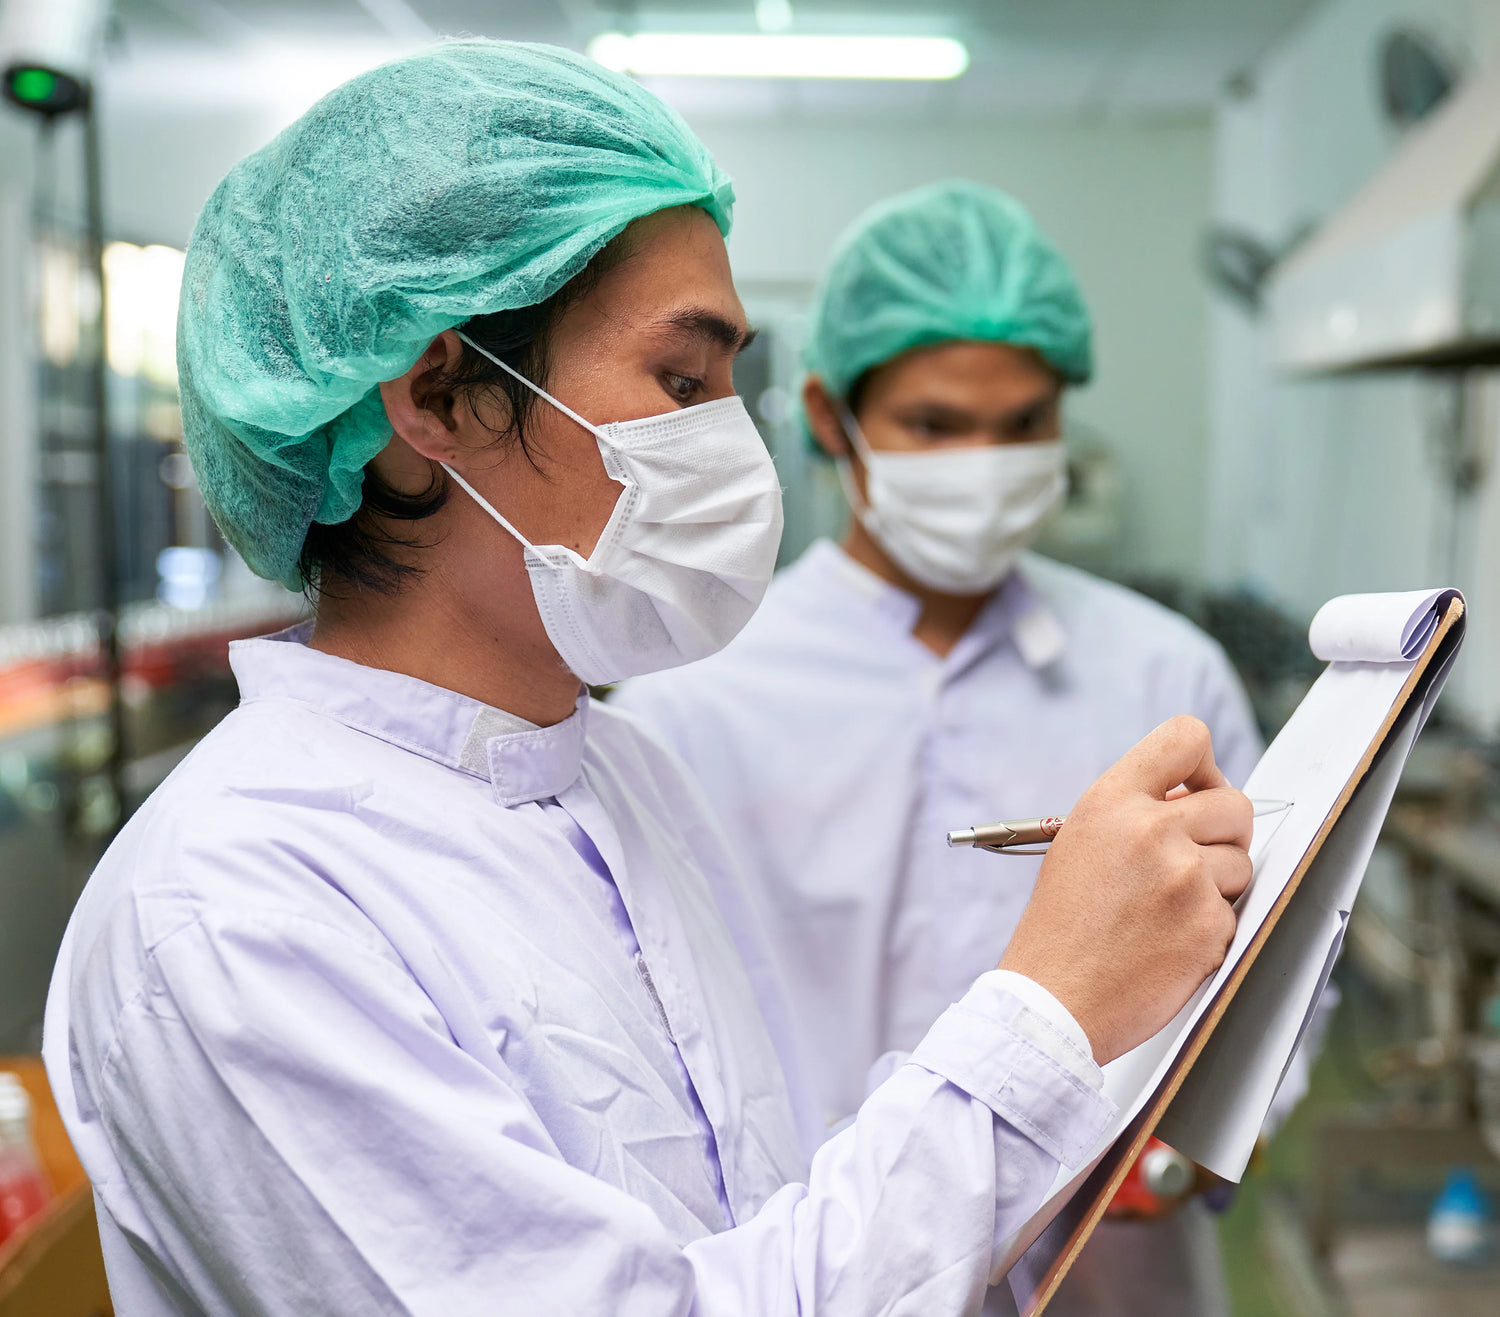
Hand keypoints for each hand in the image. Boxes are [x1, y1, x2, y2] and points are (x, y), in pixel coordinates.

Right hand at [998, 716, 1252, 1064]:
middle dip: (1222, 834)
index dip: (1203, 765)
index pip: (1187, 737)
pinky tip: (1169, 943)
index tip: (1196, 790)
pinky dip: (1211, 928)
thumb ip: (1135, 811)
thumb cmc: (1063, 924)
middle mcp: (1150, 829)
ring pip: (1242, 862)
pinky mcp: (1208, 924)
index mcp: (1111, 801)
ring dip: (1217, 886)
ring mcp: (1184, 876)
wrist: (1053, 998)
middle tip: (1190, 862)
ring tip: (1166, 911)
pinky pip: (1236, 911)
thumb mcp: (1081, 842)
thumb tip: (1194, 798)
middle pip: (1236, 804)